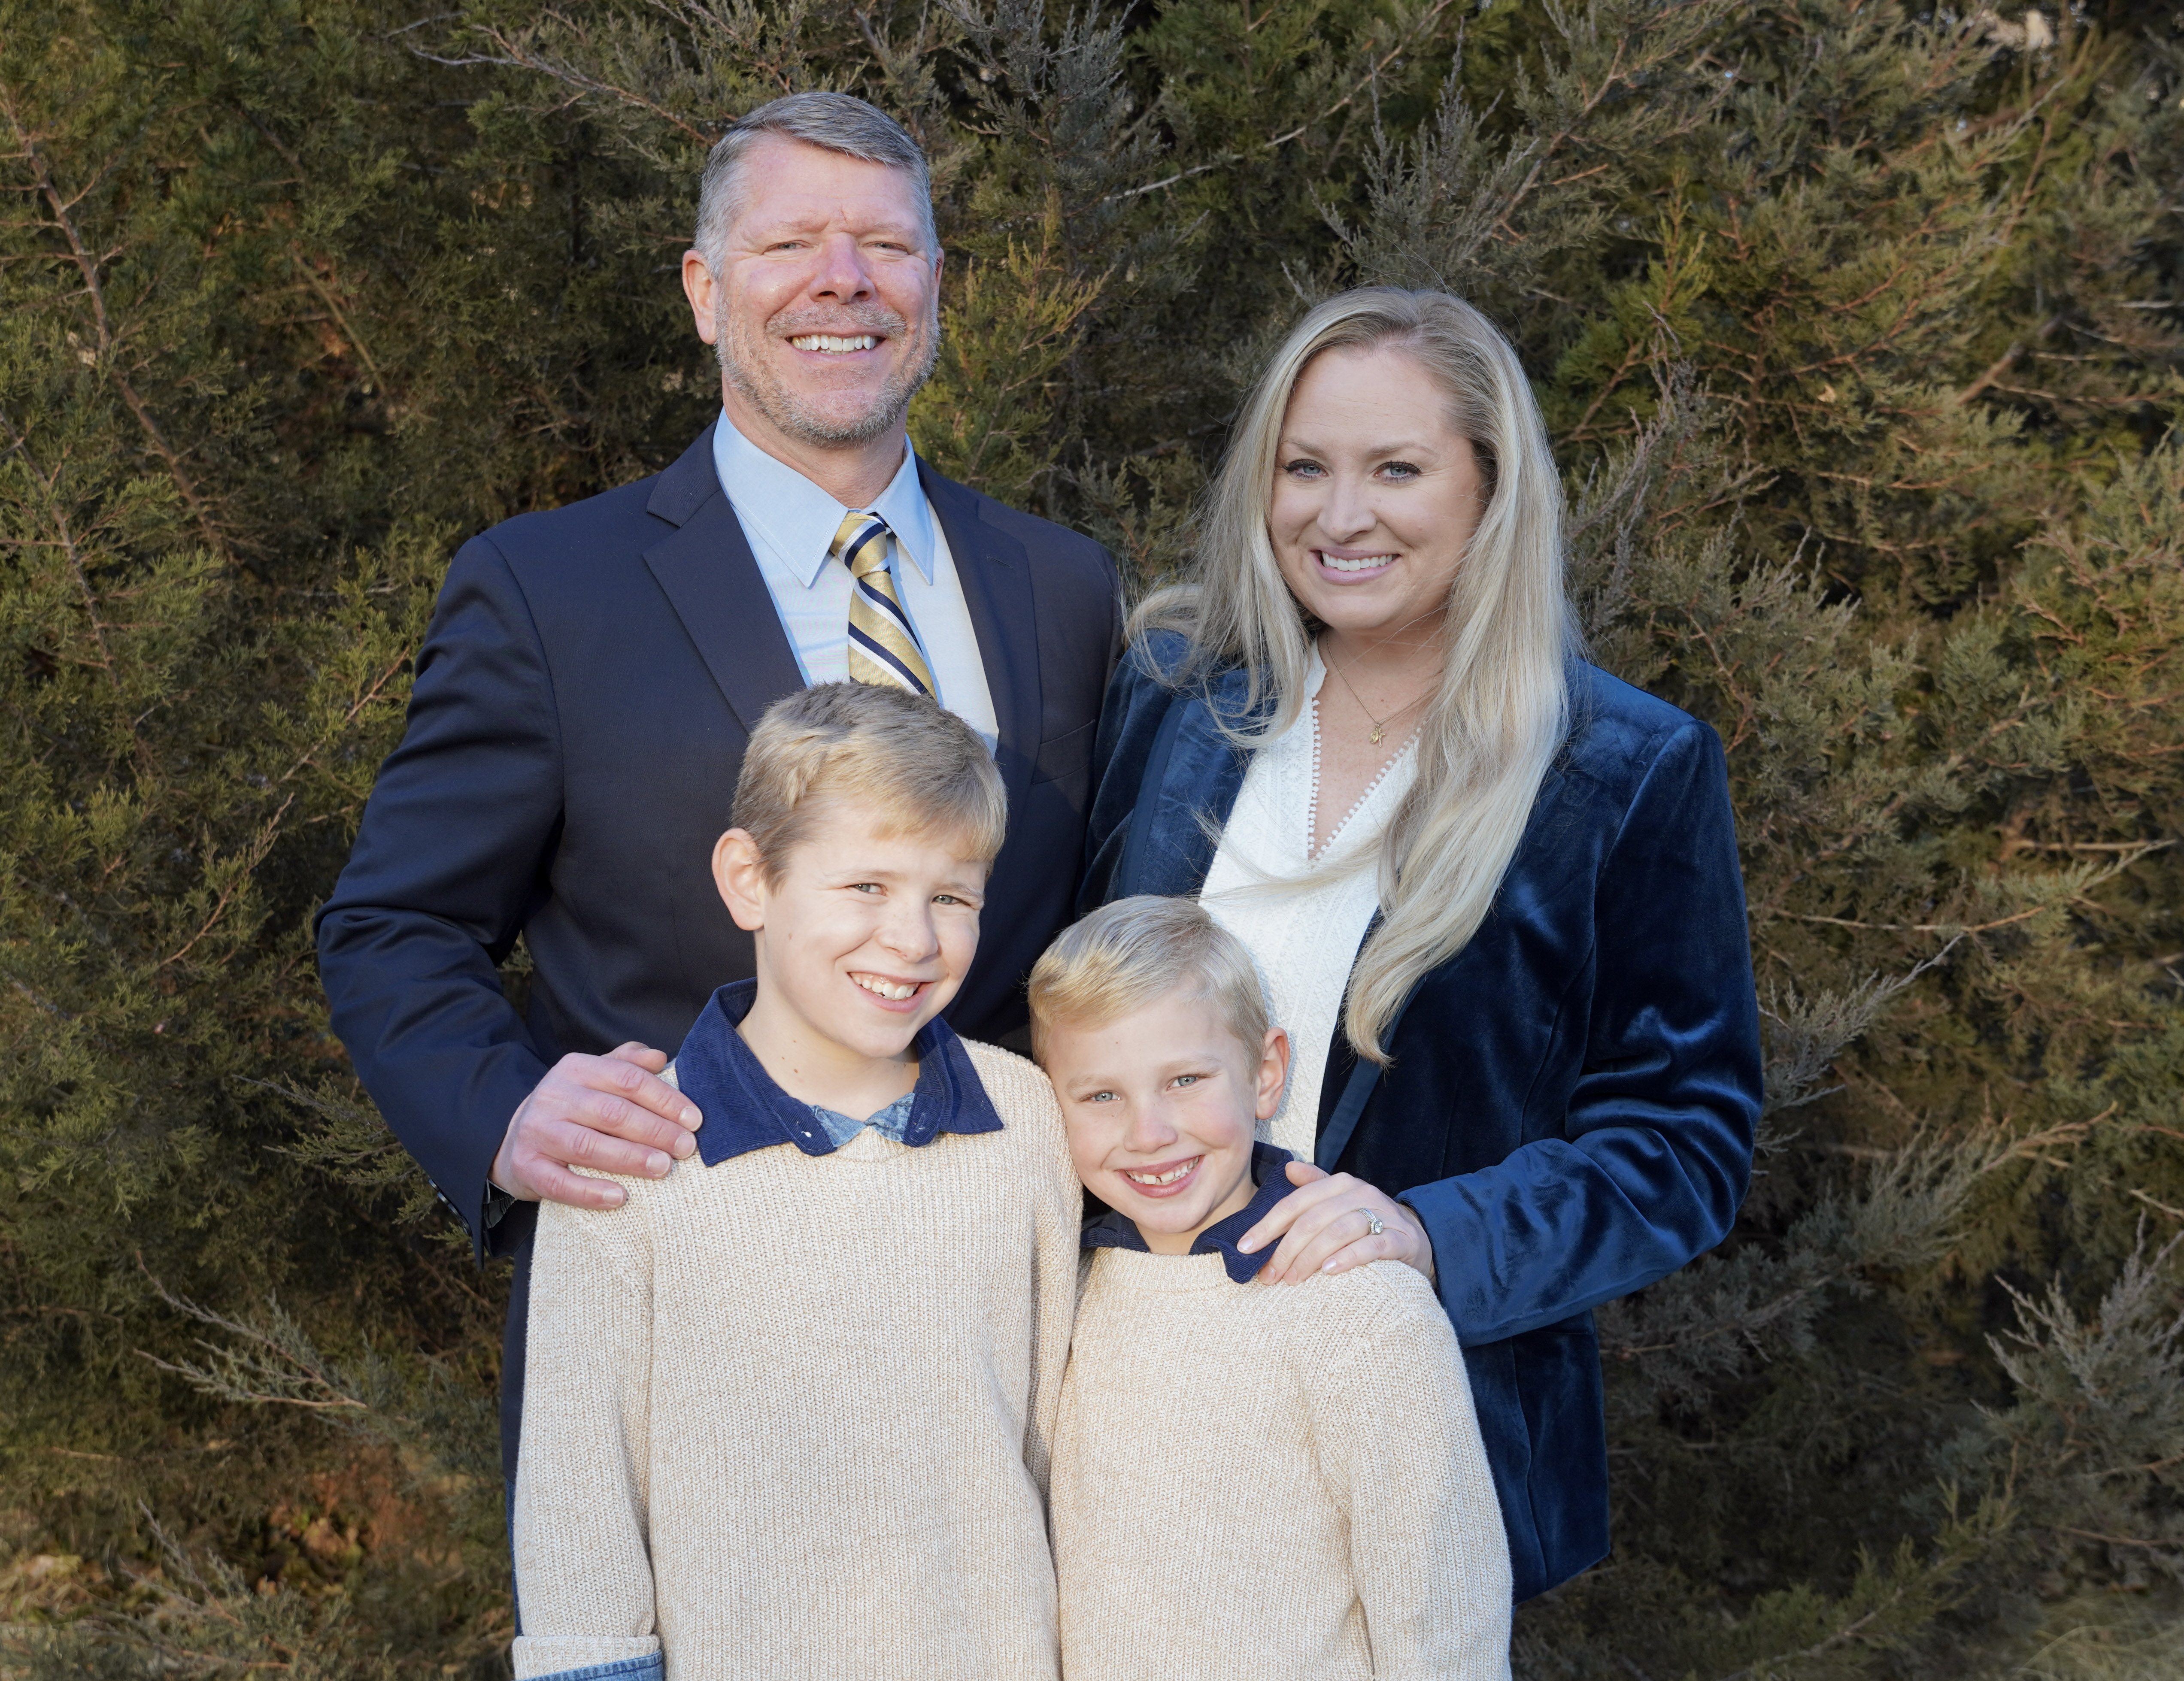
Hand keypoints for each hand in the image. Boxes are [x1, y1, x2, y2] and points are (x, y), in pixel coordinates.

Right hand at [490, 1043, 701, 1209]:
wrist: (511, 1139)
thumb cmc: (569, 1109)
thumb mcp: (593, 1077)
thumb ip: (626, 1064)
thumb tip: (659, 1057)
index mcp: (576, 1069)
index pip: (627, 1079)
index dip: (664, 1099)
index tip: (694, 1119)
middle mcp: (554, 1097)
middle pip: (613, 1112)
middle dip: (655, 1130)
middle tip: (686, 1147)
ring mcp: (538, 1132)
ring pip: (588, 1145)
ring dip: (630, 1158)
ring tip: (663, 1168)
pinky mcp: (527, 1167)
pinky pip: (560, 1183)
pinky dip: (591, 1192)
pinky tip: (621, 1197)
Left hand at [1236, 1160, 1435, 1285]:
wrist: (1416, 1239)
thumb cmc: (1367, 1224)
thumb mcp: (1339, 1202)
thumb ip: (1314, 1187)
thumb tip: (1288, 1168)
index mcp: (1340, 1184)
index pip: (1296, 1203)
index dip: (1267, 1225)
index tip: (1244, 1248)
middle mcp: (1360, 1194)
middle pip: (1313, 1219)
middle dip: (1285, 1249)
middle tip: (1269, 1276)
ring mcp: (1383, 1215)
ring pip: (1338, 1231)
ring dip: (1310, 1257)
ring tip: (1292, 1279)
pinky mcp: (1401, 1240)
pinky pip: (1372, 1246)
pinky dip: (1348, 1257)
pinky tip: (1329, 1271)